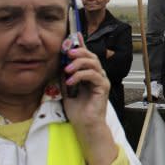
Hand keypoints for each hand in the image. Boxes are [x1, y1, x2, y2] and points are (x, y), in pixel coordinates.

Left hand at [62, 40, 115, 164]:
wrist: (84, 125)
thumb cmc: (77, 110)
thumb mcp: (67, 88)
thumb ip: (66, 75)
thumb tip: (60, 62)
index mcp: (90, 74)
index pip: (86, 56)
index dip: (80, 46)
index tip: (71, 38)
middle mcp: (98, 75)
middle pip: (92, 56)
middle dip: (79, 52)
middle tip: (68, 53)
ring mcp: (102, 80)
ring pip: (94, 63)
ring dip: (79, 64)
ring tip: (67, 69)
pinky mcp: (103, 87)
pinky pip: (94, 75)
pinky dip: (81, 76)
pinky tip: (70, 81)